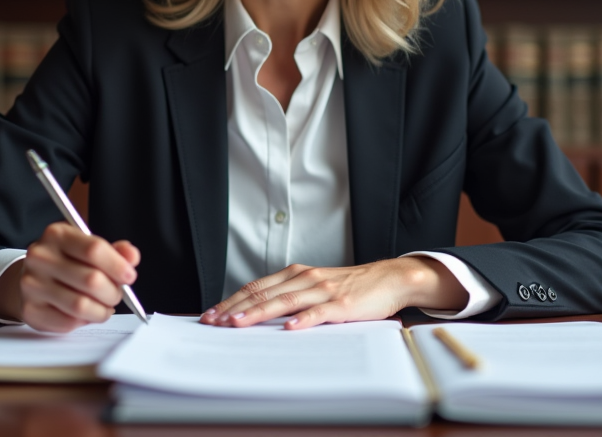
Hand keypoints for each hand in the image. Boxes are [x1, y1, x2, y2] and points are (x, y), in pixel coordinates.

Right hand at [0, 222, 139, 331]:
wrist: (32, 277)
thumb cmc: (66, 261)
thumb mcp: (88, 247)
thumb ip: (113, 251)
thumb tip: (131, 257)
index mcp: (57, 234)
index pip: (94, 249)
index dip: (117, 265)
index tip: (129, 276)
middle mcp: (40, 257)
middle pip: (91, 280)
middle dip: (113, 292)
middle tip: (117, 294)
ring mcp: (32, 284)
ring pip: (81, 305)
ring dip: (102, 310)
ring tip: (105, 307)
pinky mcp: (30, 310)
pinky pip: (68, 322)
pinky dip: (84, 321)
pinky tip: (85, 313)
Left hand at [199, 257, 466, 329]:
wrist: (388, 278)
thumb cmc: (351, 286)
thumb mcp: (315, 286)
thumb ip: (291, 296)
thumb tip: (259, 313)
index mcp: (297, 274)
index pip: (257, 287)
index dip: (233, 300)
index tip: (212, 314)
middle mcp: (305, 279)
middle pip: (264, 293)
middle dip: (235, 308)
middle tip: (213, 321)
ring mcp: (323, 290)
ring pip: (285, 301)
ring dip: (259, 313)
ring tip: (238, 323)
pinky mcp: (342, 303)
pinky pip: (319, 312)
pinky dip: (303, 320)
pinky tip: (289, 328)